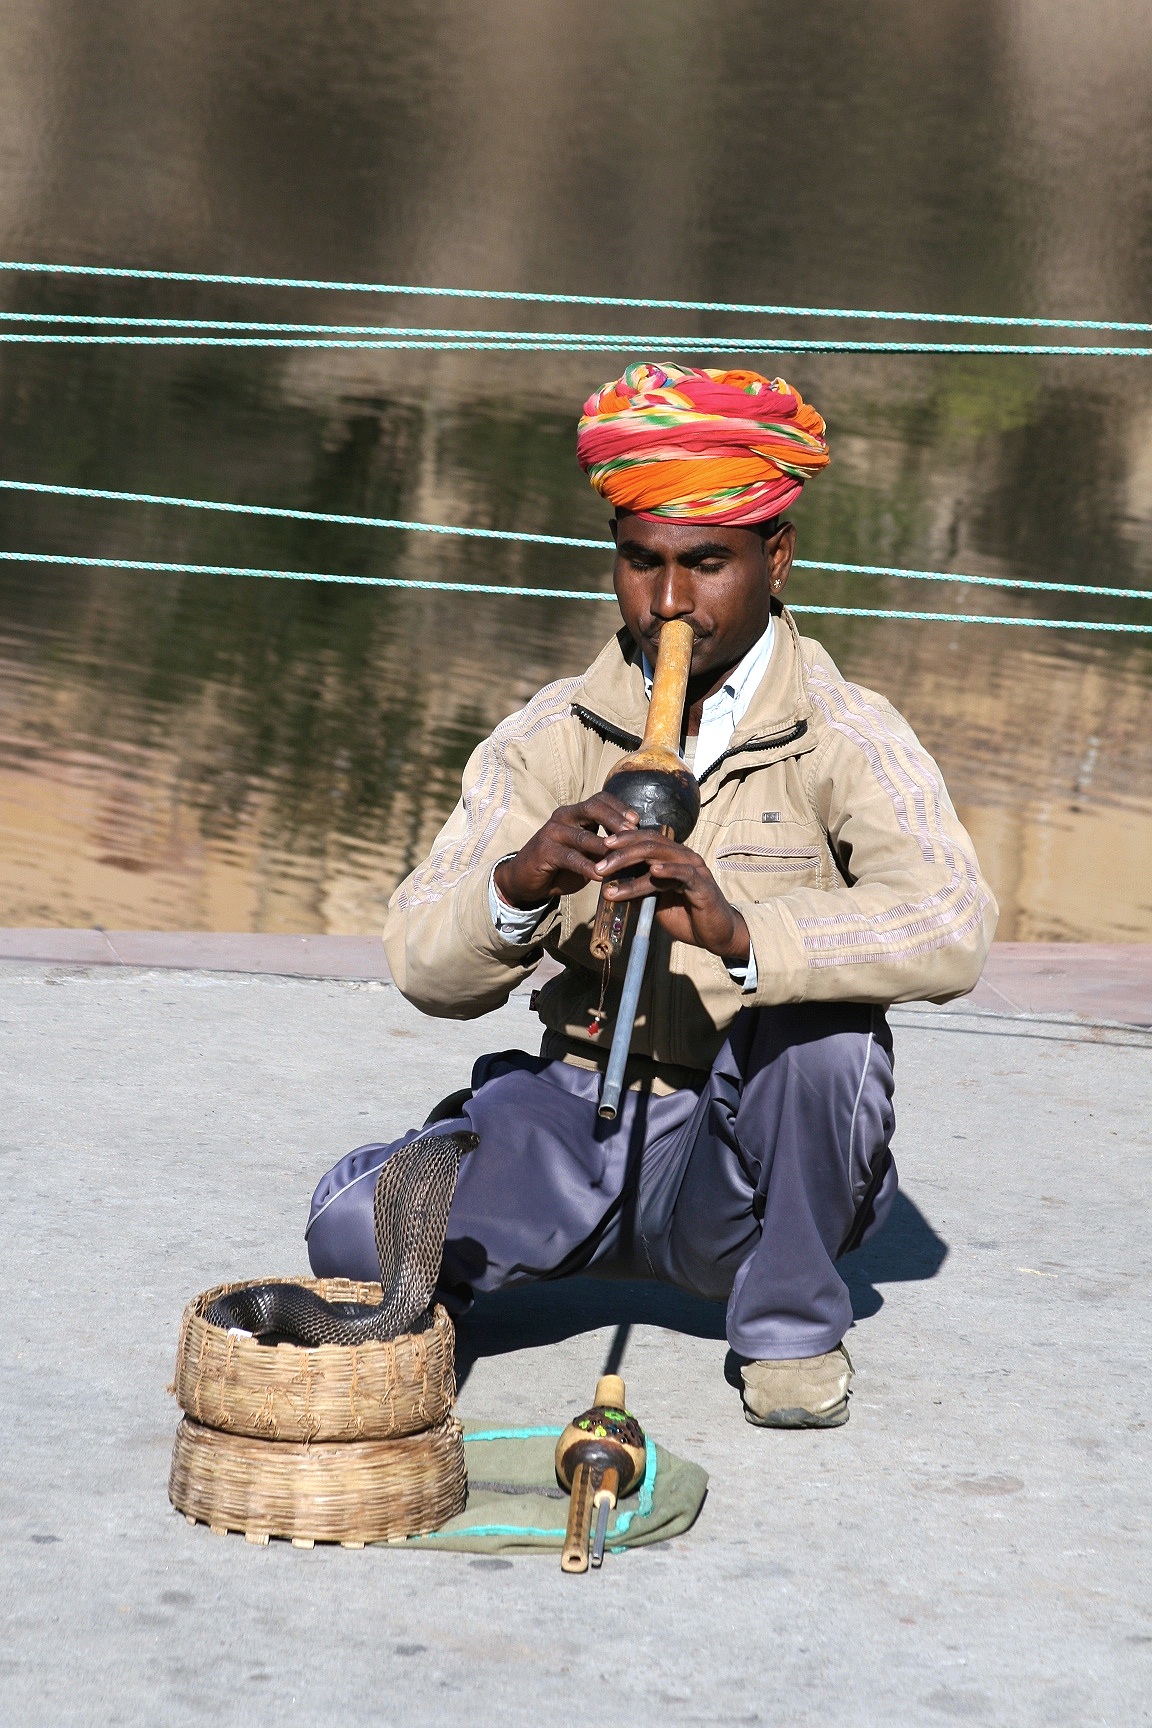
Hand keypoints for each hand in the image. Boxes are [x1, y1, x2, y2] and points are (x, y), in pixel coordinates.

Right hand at [493, 793, 639, 907]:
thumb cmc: (561, 865)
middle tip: (633, 831)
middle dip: (615, 819)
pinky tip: (601, 876)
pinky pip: (570, 857)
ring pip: (583, 835)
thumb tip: (635, 846)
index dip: (619, 807)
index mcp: (575, 813)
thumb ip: (604, 847)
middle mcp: (563, 817)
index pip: (599, 799)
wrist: (526, 879)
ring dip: (605, 847)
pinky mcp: (544, 851)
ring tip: (622, 856)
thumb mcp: (586, 853)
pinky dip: (587, 867)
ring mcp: (551, 832)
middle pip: (592, 808)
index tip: (637, 820)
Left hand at [595, 829, 750, 962]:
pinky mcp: (702, 885)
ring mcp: (694, 869)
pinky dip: (668, 870)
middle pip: (648, 844)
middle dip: (620, 852)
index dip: (622, 839)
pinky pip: (684, 873)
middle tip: (598, 864)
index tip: (599, 846)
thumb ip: (638, 888)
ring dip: (631, 864)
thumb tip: (608, 886)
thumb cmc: (685, 915)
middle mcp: (682, 857)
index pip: (644, 839)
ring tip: (609, 872)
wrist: (714, 934)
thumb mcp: (654, 900)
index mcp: (671, 857)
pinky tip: (653, 871)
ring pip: (659, 857)